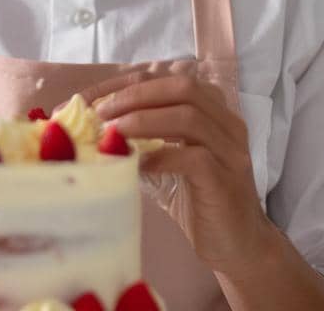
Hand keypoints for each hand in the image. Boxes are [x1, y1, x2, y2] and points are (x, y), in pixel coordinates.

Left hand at [84, 71, 274, 274]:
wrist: (237, 244)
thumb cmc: (197, 198)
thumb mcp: (168, 161)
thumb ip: (143, 140)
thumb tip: (92, 128)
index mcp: (212, 111)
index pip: (166, 79)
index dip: (123, 85)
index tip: (86, 100)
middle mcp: (227, 123)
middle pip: (182, 88)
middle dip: (135, 96)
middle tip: (100, 114)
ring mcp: (231, 151)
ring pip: (189, 117)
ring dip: (144, 121)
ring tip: (112, 133)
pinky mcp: (226, 180)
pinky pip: (194, 158)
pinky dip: (161, 157)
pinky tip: (137, 165)